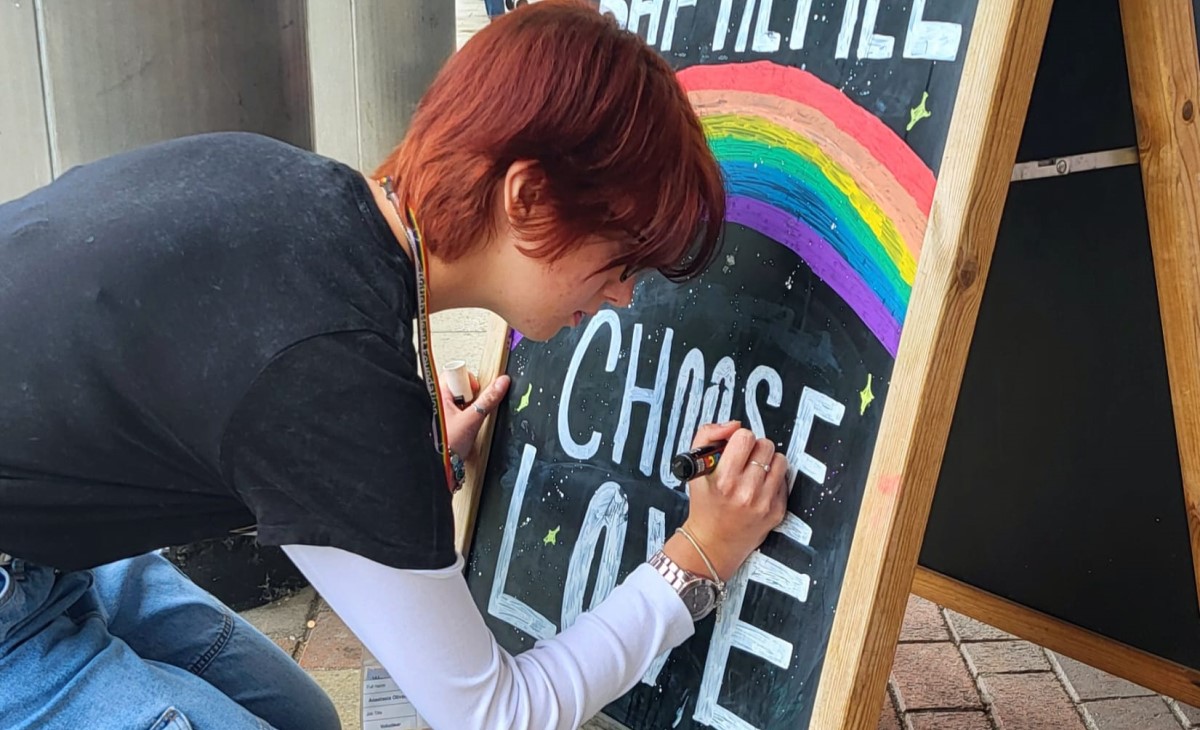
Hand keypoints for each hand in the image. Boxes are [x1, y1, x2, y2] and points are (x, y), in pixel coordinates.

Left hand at [440, 373, 510, 455]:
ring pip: (459, 399)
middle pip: (459, 386)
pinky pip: (456, 411)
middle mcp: (435, 400)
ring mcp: (438, 410)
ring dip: (466, 409)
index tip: (472, 395)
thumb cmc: (447, 445)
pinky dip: (463, 417)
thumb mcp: (472, 419)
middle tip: (468, 412)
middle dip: (469, 397)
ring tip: (464, 422)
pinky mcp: (442, 420)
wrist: (441, 468)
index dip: (469, 383)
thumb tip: (502, 383)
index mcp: (438, 394)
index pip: (455, 372)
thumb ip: (489, 399)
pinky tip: (462, 428)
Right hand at [663, 421, 787, 581]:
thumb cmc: (704, 503)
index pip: (745, 437)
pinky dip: (774, 480)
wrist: (713, 543)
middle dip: (755, 448)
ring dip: (768, 462)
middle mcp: (746, 491)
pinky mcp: (777, 512)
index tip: (735, 448)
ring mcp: (764, 502)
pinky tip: (760, 488)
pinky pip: (785, 480)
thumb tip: (733, 425)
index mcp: (724, 479)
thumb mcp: (695, 468)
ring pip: (780, 460)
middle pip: (765, 445)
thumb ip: (708, 435)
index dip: (739, 439)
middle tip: (746, 460)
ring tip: (755, 471)